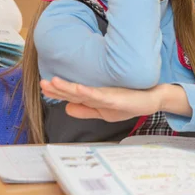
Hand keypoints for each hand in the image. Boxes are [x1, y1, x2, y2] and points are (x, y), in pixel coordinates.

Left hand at [40, 77, 161, 121]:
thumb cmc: (129, 104)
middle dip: (58, 88)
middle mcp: (97, 93)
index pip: (72, 95)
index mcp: (94, 97)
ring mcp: (106, 94)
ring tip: (54, 82)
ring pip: (83, 91)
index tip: (44, 88)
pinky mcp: (115, 97)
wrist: (152, 99)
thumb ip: (86, 111)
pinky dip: (87, 93)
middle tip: (43, 83)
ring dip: (68, 87)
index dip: (58, 92)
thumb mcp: (104, 112)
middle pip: (74, 91)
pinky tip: (78, 90)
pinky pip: (98, 95)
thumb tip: (66, 109)